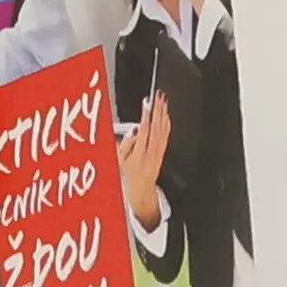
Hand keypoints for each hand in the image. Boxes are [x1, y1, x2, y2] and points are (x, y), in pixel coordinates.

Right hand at [117, 91, 170, 226]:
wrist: (140, 189)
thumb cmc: (127, 175)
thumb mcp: (119, 161)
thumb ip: (126, 144)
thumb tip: (134, 129)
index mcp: (139, 155)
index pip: (144, 131)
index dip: (146, 116)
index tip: (147, 103)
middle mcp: (151, 153)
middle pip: (157, 128)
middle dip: (158, 110)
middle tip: (159, 96)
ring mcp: (159, 153)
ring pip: (163, 131)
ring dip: (163, 114)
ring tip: (163, 101)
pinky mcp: (163, 153)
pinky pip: (167, 137)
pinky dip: (167, 124)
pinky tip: (167, 115)